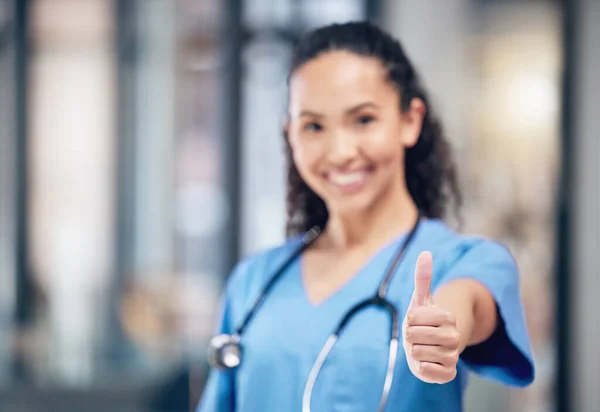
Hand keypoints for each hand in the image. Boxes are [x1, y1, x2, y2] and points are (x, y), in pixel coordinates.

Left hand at [402, 251, 459, 383]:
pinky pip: (426, 371)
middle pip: (413, 336)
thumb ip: (423, 277)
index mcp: (448, 317)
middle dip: (410, 336)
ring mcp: (453, 356)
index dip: (410, 320)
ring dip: (414, 351)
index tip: (417, 321)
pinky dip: (421, 368)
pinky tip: (426, 362)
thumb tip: (425, 252)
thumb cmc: (422, 321)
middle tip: (418, 336)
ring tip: (422, 348)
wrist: (428, 346)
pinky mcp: (449, 374)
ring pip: (418, 353)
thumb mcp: (420, 300)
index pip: (413, 318)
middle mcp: (454, 337)